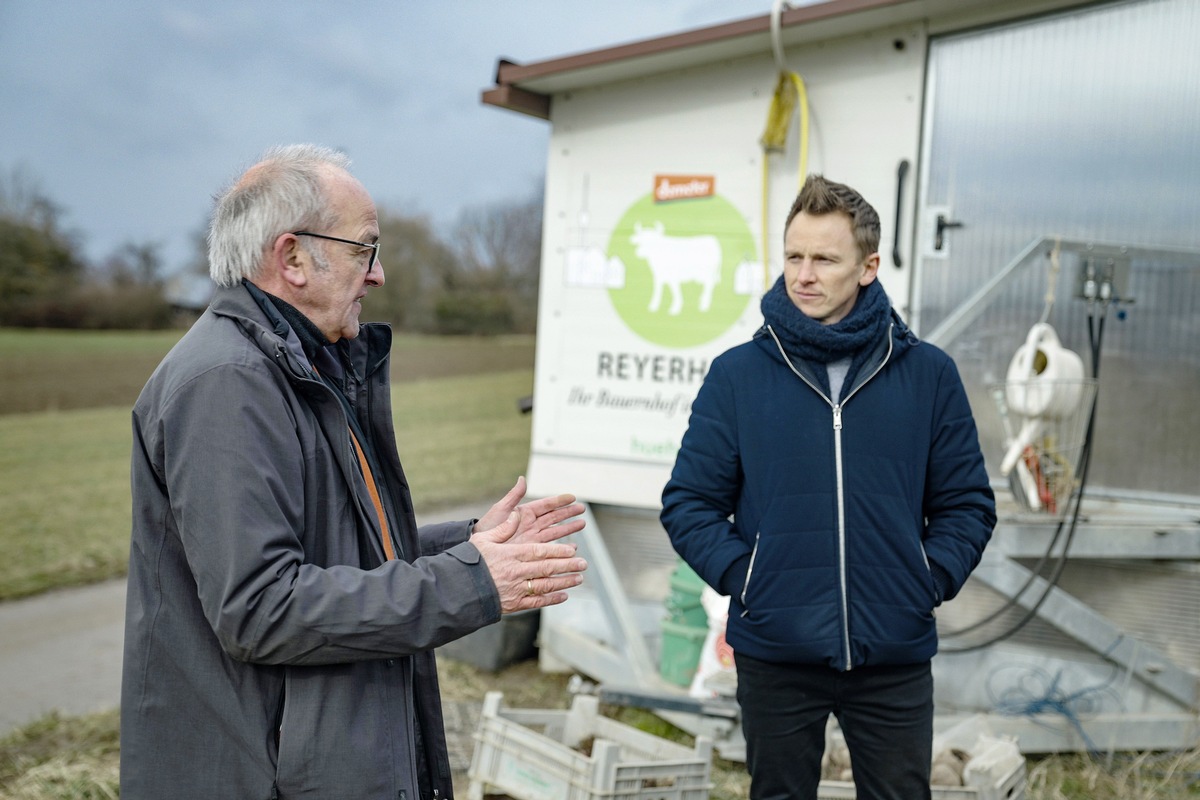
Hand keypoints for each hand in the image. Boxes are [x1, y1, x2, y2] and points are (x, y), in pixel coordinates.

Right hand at [471, 507, 587, 613]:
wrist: (458, 589)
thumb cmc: (470, 562)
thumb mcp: (483, 539)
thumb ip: (503, 528)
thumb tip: (517, 513)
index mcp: (511, 555)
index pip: (540, 551)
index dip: (558, 550)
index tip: (572, 550)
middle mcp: (517, 572)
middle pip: (548, 568)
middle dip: (568, 565)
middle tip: (584, 564)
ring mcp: (516, 589)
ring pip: (546, 585)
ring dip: (565, 582)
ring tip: (579, 578)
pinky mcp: (514, 604)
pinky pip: (537, 601)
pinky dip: (551, 599)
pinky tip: (563, 595)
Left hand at [474, 476, 585, 544]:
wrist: (482, 549)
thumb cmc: (487, 527)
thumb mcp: (500, 510)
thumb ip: (514, 496)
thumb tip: (522, 478)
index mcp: (525, 513)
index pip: (546, 505)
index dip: (559, 501)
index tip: (572, 497)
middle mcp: (532, 524)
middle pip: (554, 517)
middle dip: (569, 513)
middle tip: (582, 509)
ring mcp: (533, 538)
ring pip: (556, 531)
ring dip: (569, 528)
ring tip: (582, 524)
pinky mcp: (533, 550)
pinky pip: (551, 547)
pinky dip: (561, 547)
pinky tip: (572, 546)